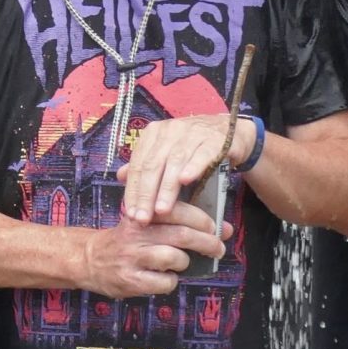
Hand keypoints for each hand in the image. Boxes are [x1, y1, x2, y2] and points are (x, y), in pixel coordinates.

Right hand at [76, 203, 223, 298]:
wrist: (87, 259)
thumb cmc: (125, 240)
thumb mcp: (142, 221)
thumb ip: (176, 221)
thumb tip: (222, 228)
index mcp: (141, 215)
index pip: (177, 211)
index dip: (203, 219)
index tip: (216, 227)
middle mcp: (136, 234)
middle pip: (182, 235)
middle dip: (207, 242)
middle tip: (218, 248)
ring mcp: (132, 258)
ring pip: (174, 258)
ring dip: (184, 262)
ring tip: (180, 263)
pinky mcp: (131, 281)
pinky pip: (165, 282)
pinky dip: (171, 282)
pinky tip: (163, 278)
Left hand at [120, 115, 248, 223]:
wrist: (227, 132)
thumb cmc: (191, 147)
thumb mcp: (165, 152)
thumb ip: (144, 164)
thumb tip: (120, 176)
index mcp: (154, 134)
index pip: (138, 165)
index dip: (133, 191)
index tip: (131, 214)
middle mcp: (170, 130)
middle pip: (153, 165)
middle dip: (146, 194)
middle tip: (143, 218)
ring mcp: (192, 133)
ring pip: (174, 162)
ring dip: (167, 188)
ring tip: (161, 210)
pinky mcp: (214, 139)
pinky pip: (201, 154)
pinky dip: (192, 167)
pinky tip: (185, 181)